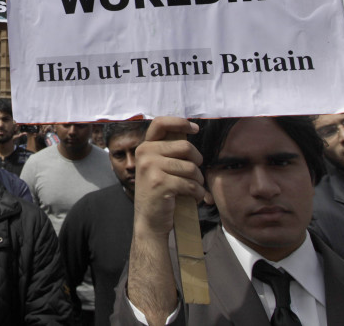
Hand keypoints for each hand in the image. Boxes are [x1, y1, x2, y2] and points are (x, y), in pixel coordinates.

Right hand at [132, 117, 204, 236]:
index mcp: (145, 147)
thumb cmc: (159, 193)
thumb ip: (167, 152)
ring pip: (191, 168)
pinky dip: (198, 194)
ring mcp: (151, 168)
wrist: (149, 222)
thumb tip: (190, 133)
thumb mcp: (157, 167)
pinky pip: (192, 184)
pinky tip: (193, 199)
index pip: (161, 123)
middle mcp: (145, 154)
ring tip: (192, 190)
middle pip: (186, 147)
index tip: (195, 129)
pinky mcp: (161, 183)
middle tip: (195, 176)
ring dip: (198, 181)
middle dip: (197, 163)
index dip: (180, 122)